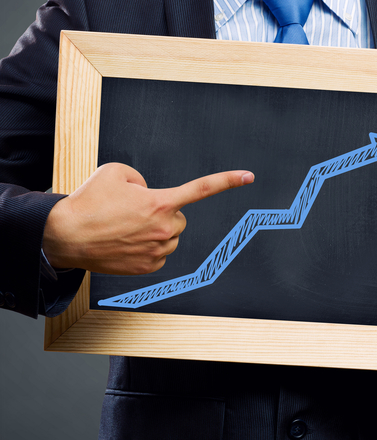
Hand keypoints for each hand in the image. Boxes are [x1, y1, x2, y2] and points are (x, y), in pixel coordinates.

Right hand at [42, 163, 253, 274]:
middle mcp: (165, 228)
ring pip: (170, 237)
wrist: (63, 235)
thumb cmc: (88, 203)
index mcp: (161, 202)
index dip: (227, 181)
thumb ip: (142, 177)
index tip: (249, 176)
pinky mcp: (149, 267)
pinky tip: (125, 244)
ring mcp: (158, 250)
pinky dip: (147, 248)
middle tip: (133, 213)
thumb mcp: (115, 172)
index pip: (202, 189)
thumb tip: (150, 192)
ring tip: (124, 229)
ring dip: (155, 231)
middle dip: (163, 213)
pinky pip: (160, 254)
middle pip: (179, 217)